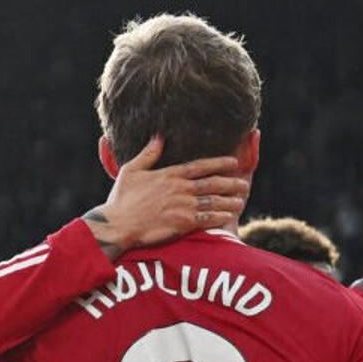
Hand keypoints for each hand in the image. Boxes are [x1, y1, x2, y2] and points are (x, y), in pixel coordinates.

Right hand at [87, 137, 250, 254]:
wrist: (118, 224)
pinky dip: (219, 216)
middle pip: (212, 183)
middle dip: (230, 182)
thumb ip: (148, 154)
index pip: (200, 166)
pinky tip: (228, 216)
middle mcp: (180, 188)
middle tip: (244, 183)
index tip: (233, 162)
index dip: (219, 163)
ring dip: (229, 200)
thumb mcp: (131, 170)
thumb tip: (159, 137)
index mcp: (169, 174)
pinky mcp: (182, 223)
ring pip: (213, 201)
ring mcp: (182, 206)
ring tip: (241, 201)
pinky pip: (206, 218)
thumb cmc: (121, 198)